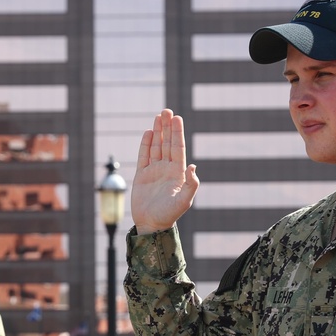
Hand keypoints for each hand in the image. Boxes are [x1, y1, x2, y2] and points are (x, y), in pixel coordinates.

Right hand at [131, 108, 199, 234]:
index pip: (178, 148)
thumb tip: (193, 166)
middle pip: (167, 143)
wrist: (151, 224)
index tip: (177, 118)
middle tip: (167, 111)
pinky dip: (146, 144)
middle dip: (168, 127)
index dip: (177, 133)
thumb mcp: (184, 200)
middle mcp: (167, 169)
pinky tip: (148, 132)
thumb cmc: (169, 214)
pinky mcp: (142, 175)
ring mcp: (154, 171)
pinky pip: (144, 156)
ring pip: (156, 147)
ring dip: (158, 132)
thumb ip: (191, 184)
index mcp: (178, 173)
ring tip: (159, 116)